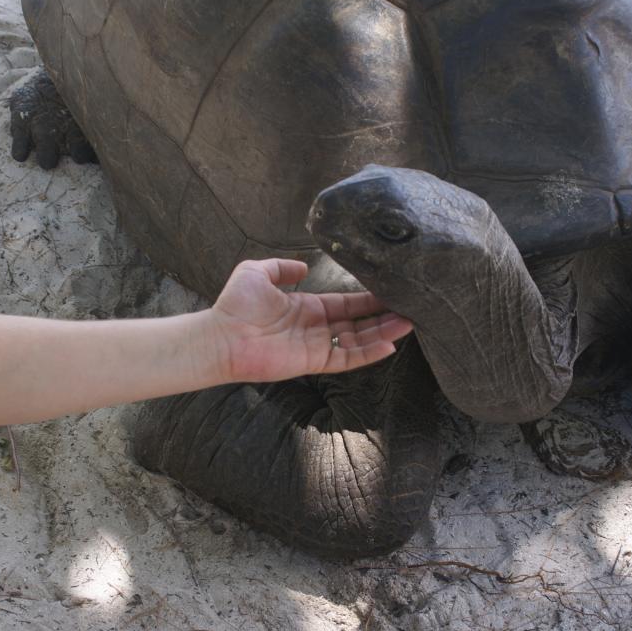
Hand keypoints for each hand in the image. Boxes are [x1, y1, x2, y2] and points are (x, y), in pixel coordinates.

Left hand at [209, 259, 412, 381]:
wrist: (220, 336)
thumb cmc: (235, 305)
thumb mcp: (257, 272)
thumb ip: (281, 268)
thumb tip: (304, 268)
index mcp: (306, 307)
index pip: (346, 303)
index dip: (368, 298)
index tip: (391, 290)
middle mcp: (316, 327)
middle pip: (358, 322)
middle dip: (384, 315)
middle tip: (411, 306)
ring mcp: (316, 346)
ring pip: (358, 340)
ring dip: (383, 332)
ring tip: (409, 322)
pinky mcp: (313, 362)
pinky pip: (347, 359)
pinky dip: (368, 353)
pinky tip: (390, 345)